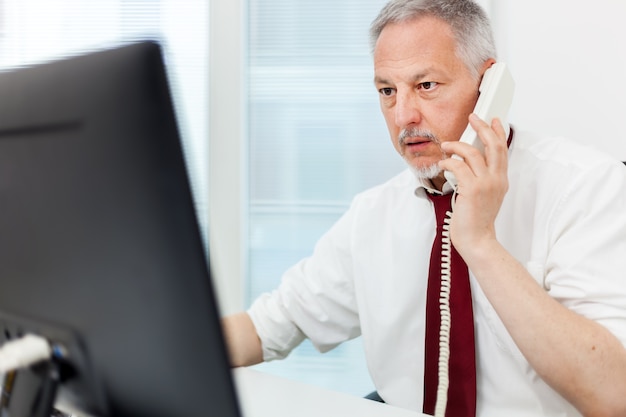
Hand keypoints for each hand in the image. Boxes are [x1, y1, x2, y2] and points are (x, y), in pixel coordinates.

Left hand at [438, 114, 508, 256]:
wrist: (477, 240)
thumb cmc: (476, 220)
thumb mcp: (485, 195)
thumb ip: (482, 178)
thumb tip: (467, 162)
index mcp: (501, 180)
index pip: (503, 150)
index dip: (499, 132)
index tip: (493, 120)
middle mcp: (496, 180)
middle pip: (494, 145)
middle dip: (483, 127)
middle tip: (473, 118)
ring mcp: (485, 184)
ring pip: (473, 153)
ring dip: (457, 145)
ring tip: (446, 145)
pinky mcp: (472, 189)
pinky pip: (459, 166)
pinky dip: (448, 161)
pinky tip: (443, 163)